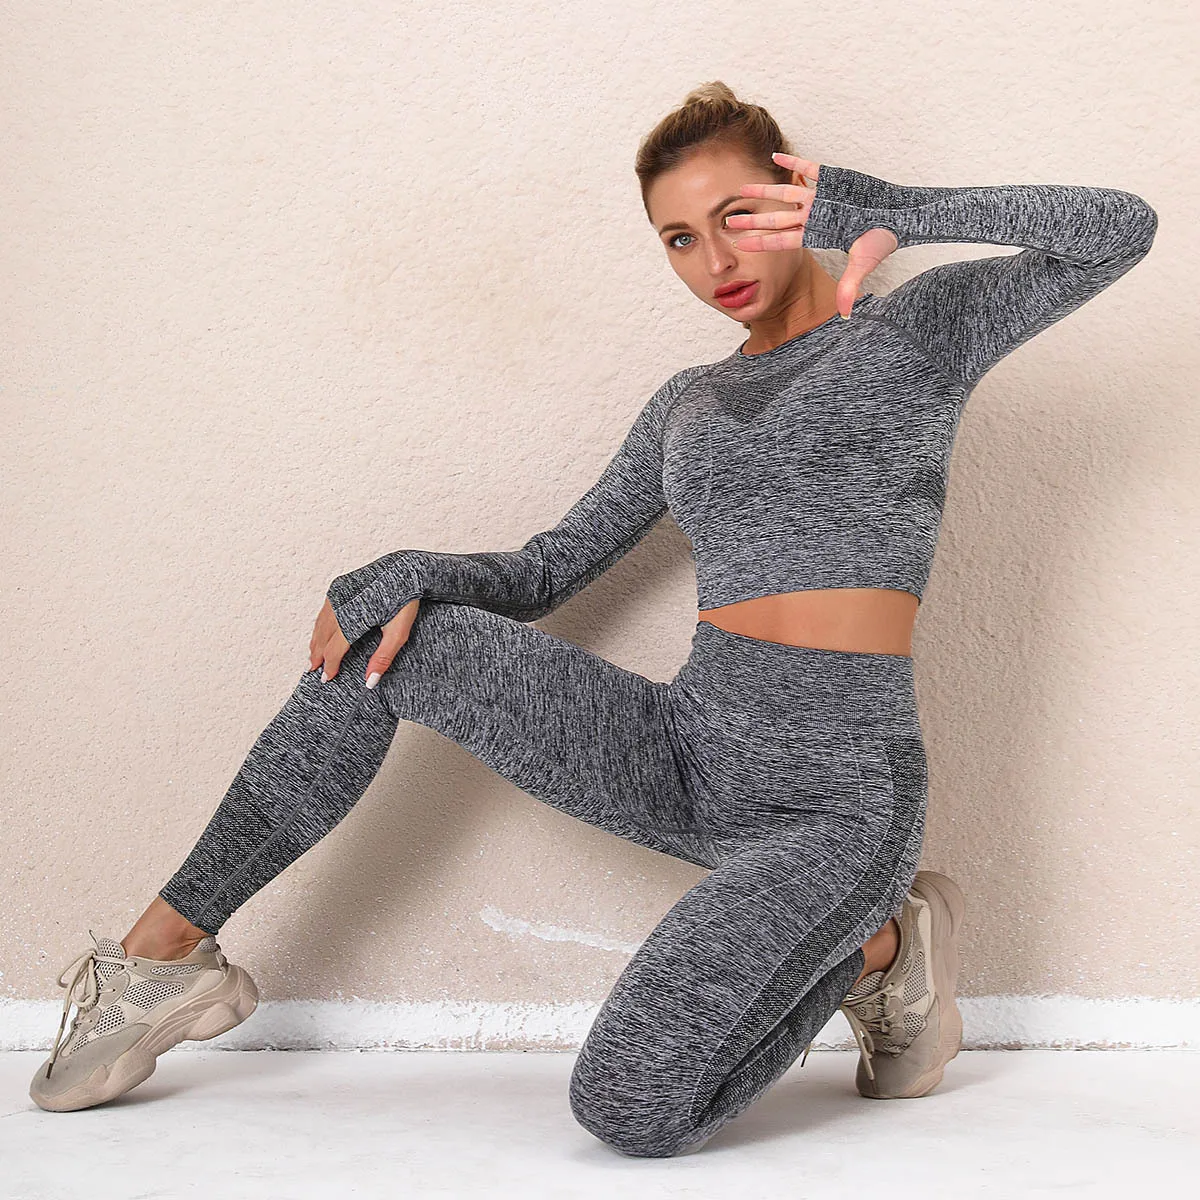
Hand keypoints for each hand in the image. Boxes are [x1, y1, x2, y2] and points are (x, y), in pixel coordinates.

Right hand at [309, 596, 420, 687]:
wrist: (407, 568)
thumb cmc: (405, 600)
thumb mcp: (399, 632)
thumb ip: (383, 658)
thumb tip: (369, 682)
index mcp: (354, 617)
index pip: (334, 648)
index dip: (330, 665)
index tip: (327, 678)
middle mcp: (341, 603)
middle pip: (323, 637)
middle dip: (317, 656)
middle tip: (313, 671)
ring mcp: (337, 593)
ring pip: (320, 624)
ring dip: (316, 641)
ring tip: (313, 657)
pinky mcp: (338, 585)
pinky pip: (324, 611)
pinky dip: (319, 626)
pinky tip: (320, 635)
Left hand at [726, 151, 898, 318]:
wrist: (899, 214)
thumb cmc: (882, 239)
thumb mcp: (863, 262)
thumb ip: (849, 286)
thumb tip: (845, 315)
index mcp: (817, 235)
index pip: (782, 241)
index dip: (761, 242)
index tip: (739, 244)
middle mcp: (814, 216)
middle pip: (776, 219)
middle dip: (753, 221)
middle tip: (729, 222)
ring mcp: (821, 197)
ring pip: (786, 194)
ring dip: (764, 192)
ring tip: (742, 189)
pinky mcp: (833, 178)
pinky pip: (809, 169)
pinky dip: (793, 164)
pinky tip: (774, 157)